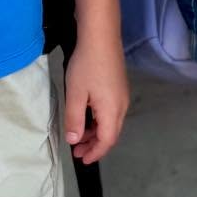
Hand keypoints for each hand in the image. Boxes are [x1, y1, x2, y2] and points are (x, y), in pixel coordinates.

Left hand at [63, 34, 129, 163]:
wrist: (101, 36)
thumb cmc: (87, 65)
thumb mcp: (75, 94)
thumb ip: (74, 120)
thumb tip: (75, 140)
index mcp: (112, 110)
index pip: (106, 141)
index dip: (95, 153)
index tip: (82, 159)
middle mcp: (122, 106)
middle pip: (111, 134)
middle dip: (94, 145)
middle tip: (77, 151)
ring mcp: (123, 96)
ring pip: (111, 123)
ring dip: (96, 132)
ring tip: (79, 135)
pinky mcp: (119, 87)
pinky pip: (112, 112)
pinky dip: (99, 121)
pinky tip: (87, 116)